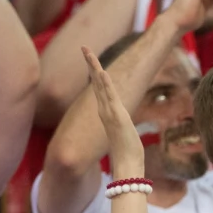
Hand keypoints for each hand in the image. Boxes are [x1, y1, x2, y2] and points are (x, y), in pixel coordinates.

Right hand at [83, 47, 145, 170]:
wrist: (128, 164)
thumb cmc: (128, 153)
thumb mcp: (126, 134)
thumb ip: (123, 128)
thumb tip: (125, 128)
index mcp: (107, 113)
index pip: (100, 89)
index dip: (96, 73)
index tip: (92, 60)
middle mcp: (105, 110)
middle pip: (97, 83)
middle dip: (91, 64)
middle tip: (84, 47)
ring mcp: (109, 113)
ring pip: (101, 86)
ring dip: (95, 68)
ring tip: (88, 52)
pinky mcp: (117, 117)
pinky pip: (109, 96)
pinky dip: (105, 83)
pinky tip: (101, 71)